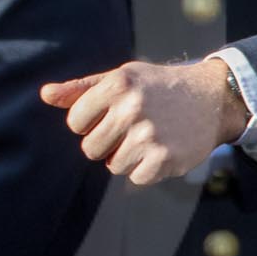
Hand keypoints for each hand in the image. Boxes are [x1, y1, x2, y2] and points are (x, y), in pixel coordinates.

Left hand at [40, 58, 248, 184]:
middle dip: (106, 143)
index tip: (109, 115)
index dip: (89, 123)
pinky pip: (134, 178)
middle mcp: (131, 108)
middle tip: (131, 129)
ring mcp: (148, 135)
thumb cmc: (157, 88)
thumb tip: (44, 95)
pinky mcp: (164, 159)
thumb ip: (80, 89)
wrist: (212, 98)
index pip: (75, 122)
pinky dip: (145, 169)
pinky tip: (161, 150)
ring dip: (126, 157)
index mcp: (117, 84)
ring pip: (112, 165)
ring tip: (148, 137)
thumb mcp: (121, 78)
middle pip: (90, 148)